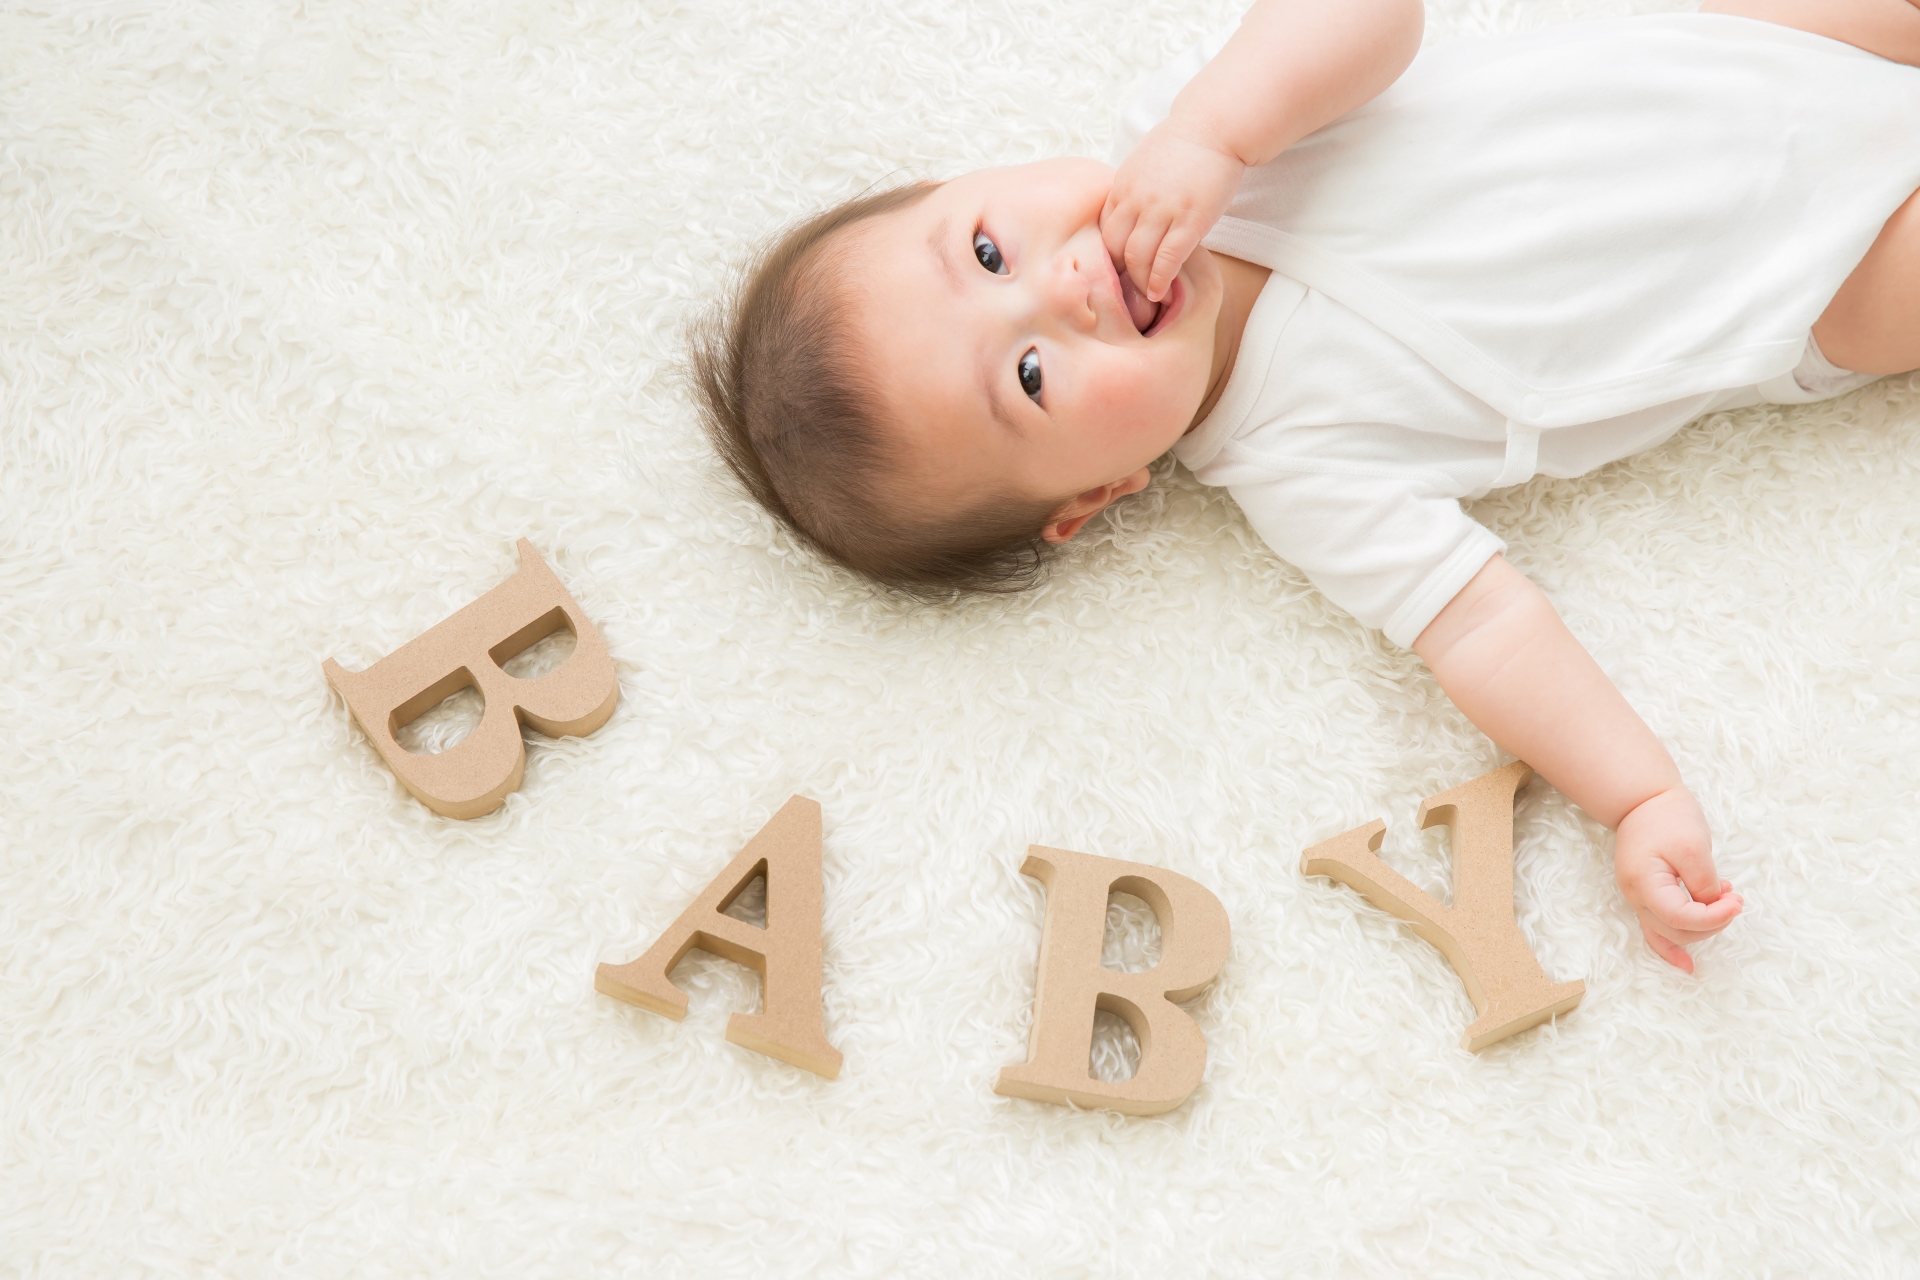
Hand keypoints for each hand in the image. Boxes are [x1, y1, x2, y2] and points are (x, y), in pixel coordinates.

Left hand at [1101, 122, 1245, 302]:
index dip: (1107, 257)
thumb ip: (1130, 193)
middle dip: (1119, 274)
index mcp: (1121, 187)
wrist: (1214, 127)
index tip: (1117, 272)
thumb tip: (1124, 219)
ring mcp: (1162, 210)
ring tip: (1147, 296)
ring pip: (1137, 258)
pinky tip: (1160, 293)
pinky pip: (1167, 258)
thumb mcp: (1142, 165)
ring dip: (1140, 282)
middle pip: (1113, 249)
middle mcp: (1136, 200)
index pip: (1103, 232)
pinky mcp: (1190, 219)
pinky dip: (1160, 280)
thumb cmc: (1181, 147)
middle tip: (1130, 290)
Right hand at [1613, 786, 1742, 973]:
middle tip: (1735, 899)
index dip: (1714, 917)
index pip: (1682, 918)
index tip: (1737, 901)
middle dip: (1713, 921)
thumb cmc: (1666, 818)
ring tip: (1723, 902)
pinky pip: (1656, 932)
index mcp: (1644, 884)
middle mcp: (1636, 898)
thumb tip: (1713, 908)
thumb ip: (1704, 883)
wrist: (1643, 800)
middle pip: (1678, 931)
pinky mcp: (1646, 897)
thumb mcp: (1693, 847)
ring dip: (1703, 926)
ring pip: (1672, 933)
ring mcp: (1639, 900)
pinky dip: (1671, 950)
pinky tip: (1687, 966)